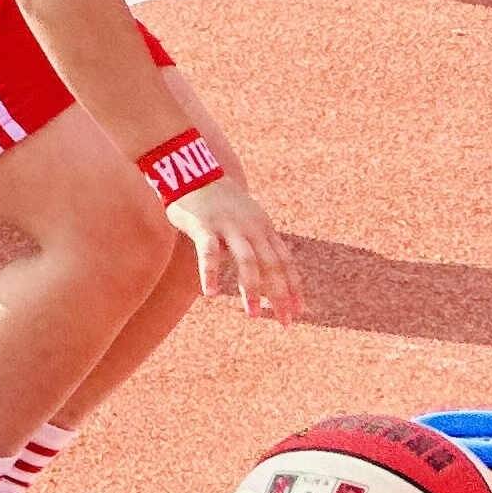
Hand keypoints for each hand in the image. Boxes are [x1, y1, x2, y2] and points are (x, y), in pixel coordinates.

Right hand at [170, 178, 303, 320]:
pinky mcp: (204, 225)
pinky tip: (211, 294)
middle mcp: (251, 228)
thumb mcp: (245, 218)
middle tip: (285, 321)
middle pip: (271, 265)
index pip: (284, 261)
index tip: (299, 311)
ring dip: (252, 290)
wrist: (192, 171)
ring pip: (247, 262)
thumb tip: (264, 268)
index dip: (293, 287)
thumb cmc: (218, 200)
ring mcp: (228, 226)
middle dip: (280, 295)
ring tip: (253, 314)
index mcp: (263, 228)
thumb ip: (256, 240)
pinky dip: (210, 274)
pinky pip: (208, 253)